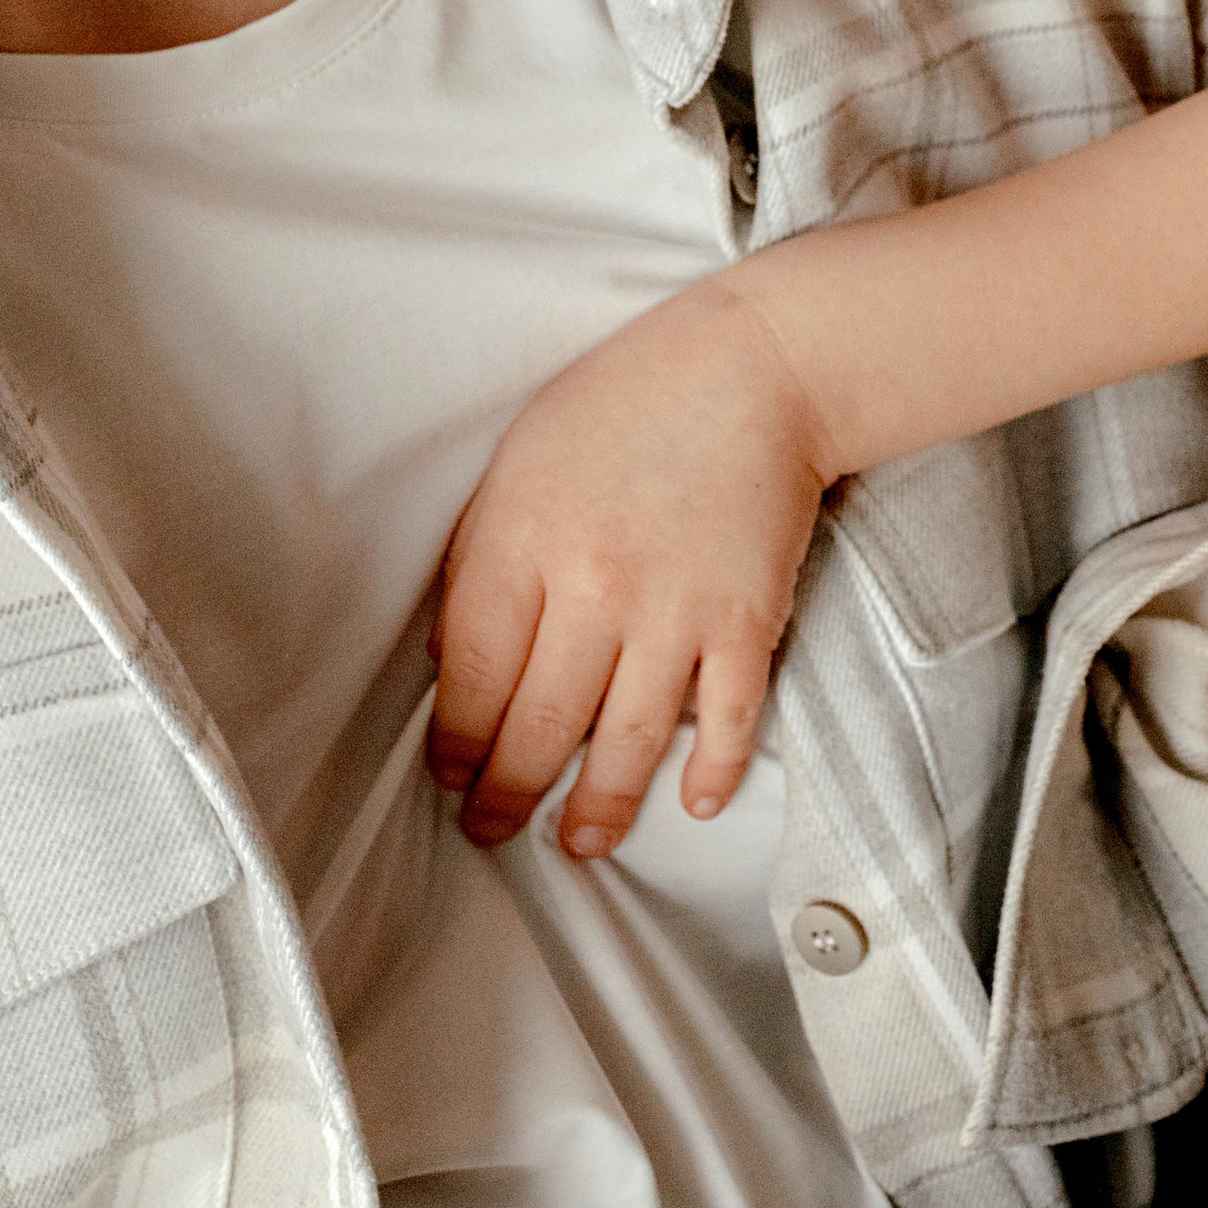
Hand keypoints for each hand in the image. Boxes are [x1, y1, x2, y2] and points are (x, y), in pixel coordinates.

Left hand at [429, 282, 833, 857]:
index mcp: (522, 544)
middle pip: (540, 725)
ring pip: (626, 742)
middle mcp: (594, 589)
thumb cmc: (625, 405)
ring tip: (580, 842)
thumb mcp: (518, 465)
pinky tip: (695, 802)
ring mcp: (675, 610)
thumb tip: (459, 662)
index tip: (452, 775)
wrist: (754, 365)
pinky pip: (727, 718)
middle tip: (494, 829)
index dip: (457, 746)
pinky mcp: (747, 619)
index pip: (473, 681)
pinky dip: (712, 769)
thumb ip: (483, 561)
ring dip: (599, 808)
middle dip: (509, 794)